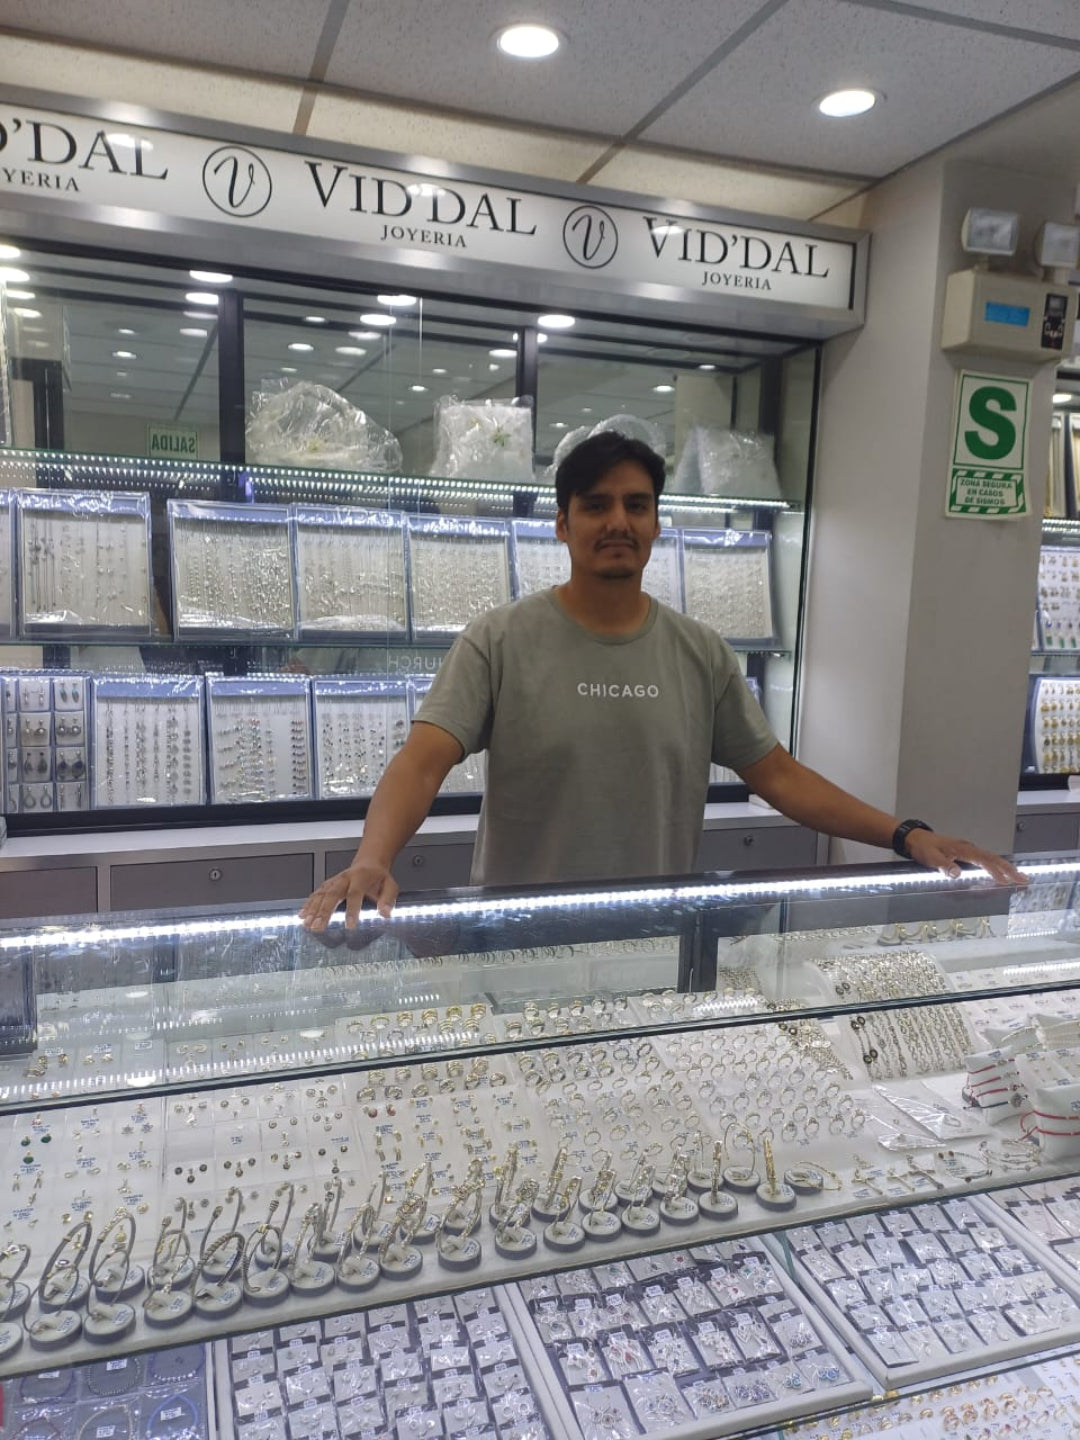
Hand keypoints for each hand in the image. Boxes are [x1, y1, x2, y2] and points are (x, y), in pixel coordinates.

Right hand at [299, 860, 399, 929]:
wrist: (368, 863)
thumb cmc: (378, 877)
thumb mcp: (390, 886)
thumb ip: (388, 900)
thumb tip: (386, 914)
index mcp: (360, 877)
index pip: (355, 893)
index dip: (352, 909)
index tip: (350, 925)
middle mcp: (344, 878)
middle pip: (332, 894)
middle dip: (324, 911)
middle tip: (318, 927)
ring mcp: (334, 881)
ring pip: (321, 895)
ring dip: (313, 910)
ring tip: (307, 924)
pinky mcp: (328, 885)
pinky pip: (316, 894)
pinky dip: (308, 905)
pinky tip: (302, 915)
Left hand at [904, 829, 1026, 886]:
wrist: (915, 838)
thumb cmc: (923, 847)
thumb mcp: (931, 857)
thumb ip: (944, 865)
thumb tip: (957, 873)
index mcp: (963, 849)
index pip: (985, 860)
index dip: (997, 871)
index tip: (1008, 880)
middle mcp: (969, 848)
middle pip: (994, 859)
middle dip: (1010, 870)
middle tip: (1024, 880)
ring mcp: (968, 850)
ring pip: (991, 859)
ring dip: (1005, 869)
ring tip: (1018, 878)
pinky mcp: (966, 853)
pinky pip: (984, 860)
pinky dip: (995, 867)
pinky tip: (1000, 874)